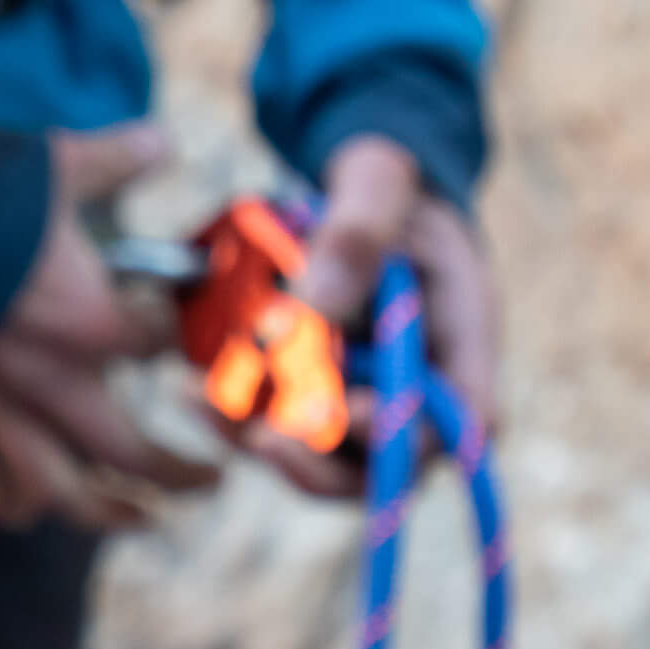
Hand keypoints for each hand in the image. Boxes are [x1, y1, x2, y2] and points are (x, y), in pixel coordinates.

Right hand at [0, 122, 220, 529]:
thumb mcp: (56, 163)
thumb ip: (115, 159)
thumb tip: (158, 141)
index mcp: (88, 322)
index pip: (156, 349)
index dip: (174, 338)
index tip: (175, 330)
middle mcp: (45, 381)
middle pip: (127, 453)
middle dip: (177, 475)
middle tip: (209, 481)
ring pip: (55, 492)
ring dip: (104, 515)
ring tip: (137, 520)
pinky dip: (0, 506)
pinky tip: (23, 513)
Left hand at [237, 135, 500, 497]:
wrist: (353, 190)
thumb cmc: (384, 184)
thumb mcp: (378, 182)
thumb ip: (356, 234)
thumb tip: (315, 308)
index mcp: (463, 340)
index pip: (460, 420)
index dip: (409, 435)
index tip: (351, 412)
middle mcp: (417, 388)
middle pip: (382, 466)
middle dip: (316, 462)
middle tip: (260, 440)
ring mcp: (360, 401)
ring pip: (315, 458)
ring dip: (256, 440)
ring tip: (201, 399)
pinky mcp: (306, 400)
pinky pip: (270, 429)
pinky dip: (228, 417)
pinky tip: (186, 387)